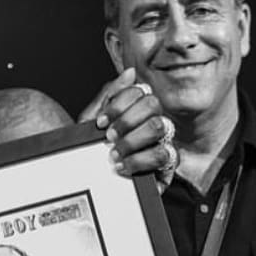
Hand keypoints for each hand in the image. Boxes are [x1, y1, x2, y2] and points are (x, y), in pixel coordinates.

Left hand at [78, 67, 178, 191]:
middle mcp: (155, 124)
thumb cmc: (93, 151)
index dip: (120, 104)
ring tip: (113, 154)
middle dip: (127, 120)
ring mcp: (163, 144)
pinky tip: (123, 167)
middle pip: (153, 105)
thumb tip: (130, 73)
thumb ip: (110, 95)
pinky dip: (139, 160)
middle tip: (109, 137)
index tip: (101, 122)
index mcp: (140, 111)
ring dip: (132, 140)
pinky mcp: (166, 167)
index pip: (141, 92)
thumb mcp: (94, 120)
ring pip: (158, 128)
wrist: (89, 181)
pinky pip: (164, 155)